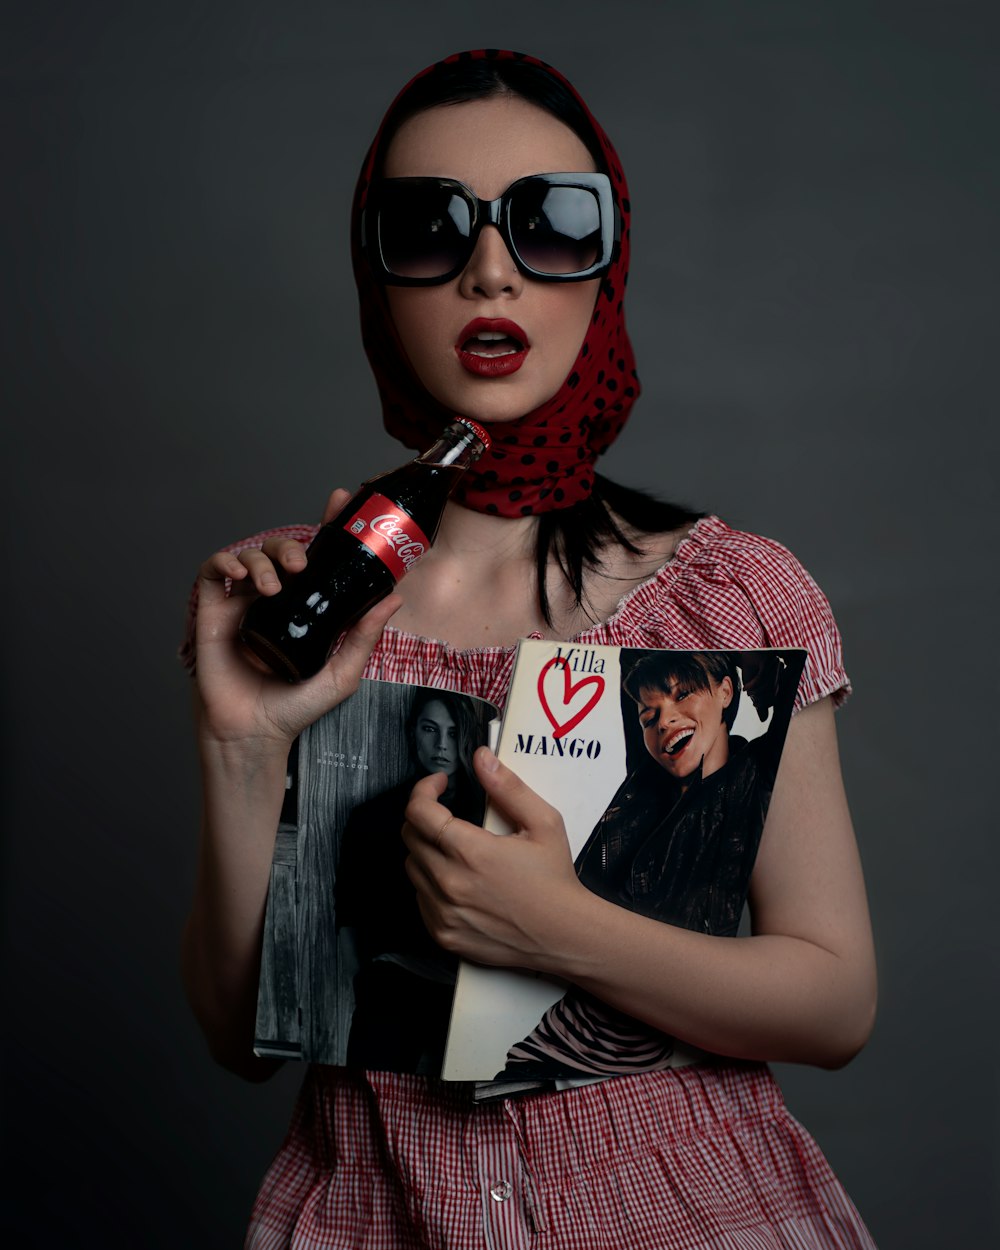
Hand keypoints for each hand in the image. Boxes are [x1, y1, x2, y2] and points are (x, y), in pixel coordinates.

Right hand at [193, 488, 399, 750]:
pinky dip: (226, 562)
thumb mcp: (343, 671)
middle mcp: (274, 599)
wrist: (255, 732)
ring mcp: (242, 604)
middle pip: (279, 548)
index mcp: (305, 606)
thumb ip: (365, 635)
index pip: (316, 557)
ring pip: (249, 554)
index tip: (340, 501)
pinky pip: (214, 570)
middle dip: (290, 545)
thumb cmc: (296, 706)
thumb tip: (393, 598)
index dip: (326, 525)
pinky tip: (240, 577)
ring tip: (273, 586)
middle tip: (301, 564)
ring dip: (261, 559)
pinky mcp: (212, 612)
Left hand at [401, 748, 589, 969]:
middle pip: (410, 837)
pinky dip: (431, 884)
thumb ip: (508, 787)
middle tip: (448, 815)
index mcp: (470, 852)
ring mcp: (443, 912)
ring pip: (412, 868)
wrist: (564, 936)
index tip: (439, 784)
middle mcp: (450, 883)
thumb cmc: (555, 880)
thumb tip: (482, 758)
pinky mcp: (443, 934)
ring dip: (426, 850)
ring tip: (455, 849)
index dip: (424, 790)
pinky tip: (458, 880)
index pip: (419, 812)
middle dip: (425, 817)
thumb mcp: (543, 823)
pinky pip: (420, 899)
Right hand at [738, 651, 783, 720]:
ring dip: (756, 692)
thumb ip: (759, 702)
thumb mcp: (753, 687)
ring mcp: (774, 663)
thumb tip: (764, 720)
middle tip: (752, 701)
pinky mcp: (766, 660)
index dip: (766, 702)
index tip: (755, 704)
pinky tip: (745, 688)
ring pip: (768, 685)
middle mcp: (779, 669)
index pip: (776, 694)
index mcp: (779, 676)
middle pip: (773, 691)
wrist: (741, 651)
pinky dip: (752, 685)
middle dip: (762, 699)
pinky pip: (761, 677)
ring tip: (748, 693)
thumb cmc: (748, 667)